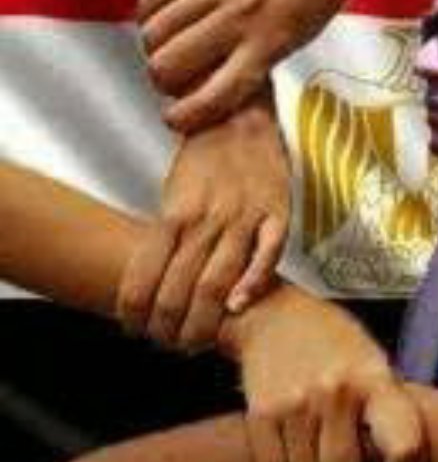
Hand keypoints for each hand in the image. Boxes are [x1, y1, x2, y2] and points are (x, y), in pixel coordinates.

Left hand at [116, 90, 289, 349]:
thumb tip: (152, 285)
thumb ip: (166, 238)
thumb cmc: (205, 160)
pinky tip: (239, 307)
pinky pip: (267, 255)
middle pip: (178, 289)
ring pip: (217, 281)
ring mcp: (243, 217)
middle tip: (167, 343)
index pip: (144, 278)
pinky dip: (253, 284)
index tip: (135, 329)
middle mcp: (206, 218)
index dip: (135, 314)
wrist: (240, 118)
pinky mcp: (277, 214)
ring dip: (203, 321)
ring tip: (196, 340)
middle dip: (168, 328)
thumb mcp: (172, 195)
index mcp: (174, 214)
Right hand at [139, 0, 367, 131]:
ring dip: (154, 49)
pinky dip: (149, 14)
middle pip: (169, 65)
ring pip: (155, 31)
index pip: (215, 94)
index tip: (175, 120)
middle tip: (174, 78)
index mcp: (271, 42)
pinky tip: (161, 19)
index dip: (186, 116)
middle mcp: (242, 15)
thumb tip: (214, 87)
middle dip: (163, 80)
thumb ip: (255, 60)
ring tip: (168, 48)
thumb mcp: (299, 37)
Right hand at [222, 286, 424, 461]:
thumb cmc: (337, 345)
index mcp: (375, 379)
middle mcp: (336, 390)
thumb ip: (389, 413)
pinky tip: (300, 457)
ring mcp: (296, 403)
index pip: (403, 446)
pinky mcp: (262, 413)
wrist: (277, 317)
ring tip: (324, 455)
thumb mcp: (376, 366)